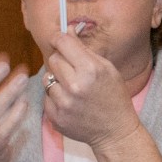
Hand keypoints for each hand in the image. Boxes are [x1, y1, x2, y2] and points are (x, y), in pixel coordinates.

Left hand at [43, 33, 143, 147]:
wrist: (115, 131)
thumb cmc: (114, 97)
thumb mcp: (108, 69)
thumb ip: (85, 50)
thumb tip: (66, 30)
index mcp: (90, 70)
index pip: (63, 43)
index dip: (60, 38)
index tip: (60, 40)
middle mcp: (74, 86)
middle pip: (53, 59)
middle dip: (62, 60)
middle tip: (73, 69)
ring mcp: (63, 103)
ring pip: (47, 77)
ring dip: (58, 80)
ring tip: (73, 88)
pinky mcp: (55, 116)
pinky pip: (46, 96)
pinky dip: (56, 97)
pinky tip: (71, 102)